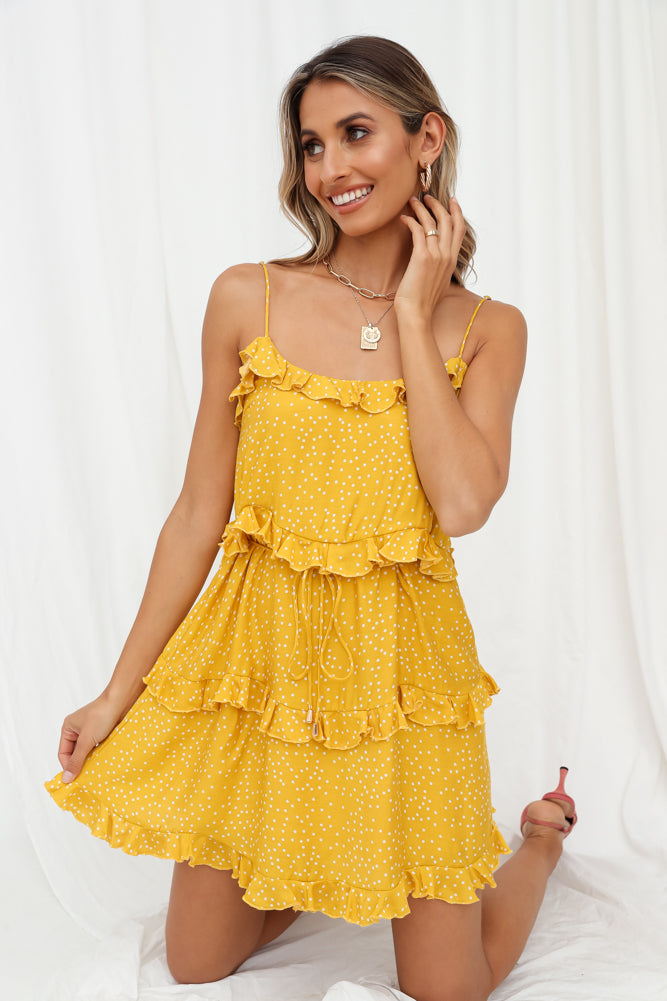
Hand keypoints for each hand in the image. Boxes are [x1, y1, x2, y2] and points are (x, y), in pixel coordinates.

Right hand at [57, 692, 124, 782]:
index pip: (63, 753)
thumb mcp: (86, 740)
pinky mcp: (102, 731)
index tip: (74, 780)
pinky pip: (97, 747)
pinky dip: (99, 754)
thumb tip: (66, 778)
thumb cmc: (101, 715)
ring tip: (95, 771)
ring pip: (87, 750)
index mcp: (68, 728)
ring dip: (90, 760)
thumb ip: (76, 760)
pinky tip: (104, 761)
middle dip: (80, 764)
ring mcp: (90, 730)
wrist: (121, 701)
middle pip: (75, 753)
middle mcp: (77, 729)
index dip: (67, 766)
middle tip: (86, 778)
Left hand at [395, 194, 465, 321]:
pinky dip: (410, 220)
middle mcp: (447, 256)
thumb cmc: (423, 302)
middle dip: (438, 204)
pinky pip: (418, 230)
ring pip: (433, 222)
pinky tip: (403, 218)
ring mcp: (436, 256)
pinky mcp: (422, 257)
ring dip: (422, 208)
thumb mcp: (437, 282)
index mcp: (452, 261)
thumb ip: (438, 268)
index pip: (459, 230)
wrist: (417, 314)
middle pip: (448, 221)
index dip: (457, 212)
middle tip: (427, 196)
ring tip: (412, 201)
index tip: (451, 200)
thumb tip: (433, 261)